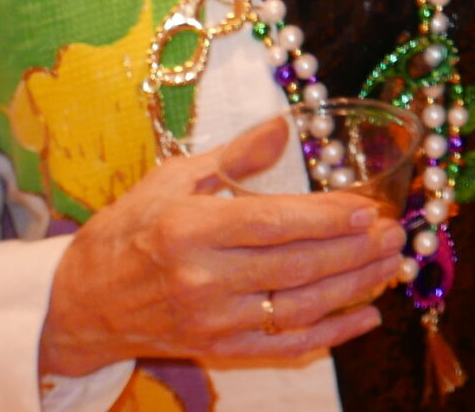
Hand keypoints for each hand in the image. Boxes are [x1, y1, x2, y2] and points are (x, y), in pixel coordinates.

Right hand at [37, 116, 403, 378]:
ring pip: (296, 308)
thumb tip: (284, 125)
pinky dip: (330, 334)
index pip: (272, 223)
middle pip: (294, 268)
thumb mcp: (172, 179)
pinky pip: (283, 346)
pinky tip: (366, 316)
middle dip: (353, 252)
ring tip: (391, 265)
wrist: (81, 302)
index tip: (367, 209)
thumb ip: (234, 156)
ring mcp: (210, 321)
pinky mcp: (216, 350)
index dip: (325, 218)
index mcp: (189, 230)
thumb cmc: (130, 229)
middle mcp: (201, 280)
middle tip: (393, 234)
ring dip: (352, 289)